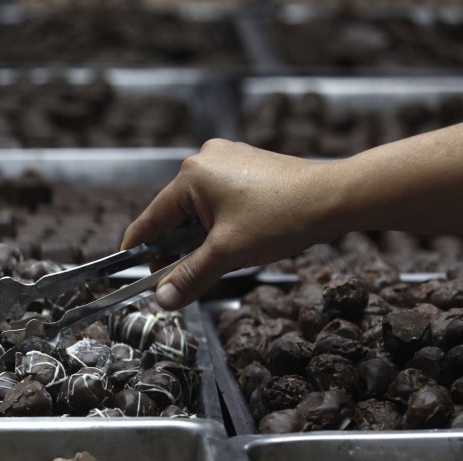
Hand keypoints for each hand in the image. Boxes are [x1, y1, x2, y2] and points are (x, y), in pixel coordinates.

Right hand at [123, 139, 339, 308]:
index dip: (139, 246)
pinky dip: (217, 221)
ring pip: (198, 206)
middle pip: (175, 212)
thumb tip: (164, 300)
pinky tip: (230, 240)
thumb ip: (190, 277)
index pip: (152, 217)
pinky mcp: (247, 164)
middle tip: (175, 277)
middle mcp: (206, 159)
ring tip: (211, 260)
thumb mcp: (228, 254)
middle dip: (175, 246)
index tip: (128, 265)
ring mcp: (228, 158)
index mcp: (192, 175)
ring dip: (199, 235)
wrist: (334, 198)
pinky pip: (219, 197)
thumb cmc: (281, 219)